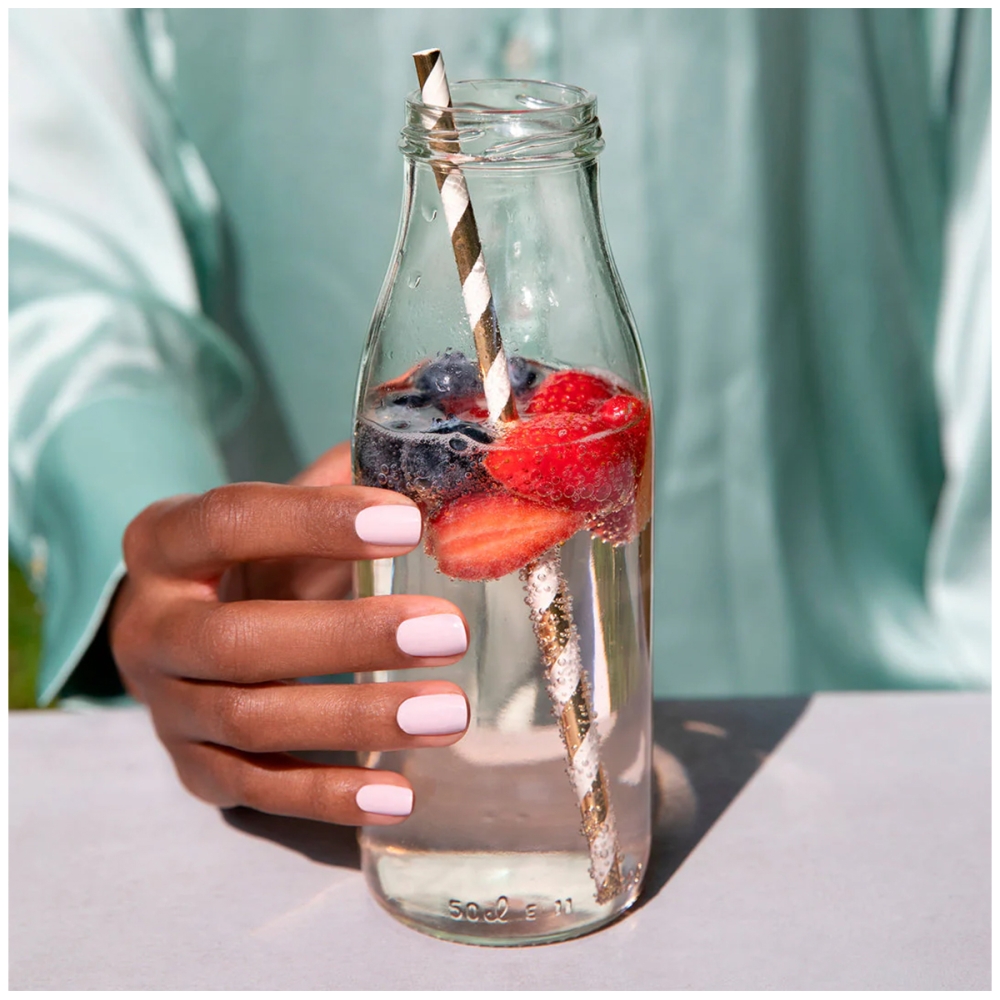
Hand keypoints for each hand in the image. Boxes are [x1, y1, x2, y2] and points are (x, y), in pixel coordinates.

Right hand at [109, 442, 469, 825]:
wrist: (188, 630)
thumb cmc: (258, 559)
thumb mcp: (285, 511)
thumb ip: (348, 479)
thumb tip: (449, 459)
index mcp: (164, 542)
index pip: (230, 522)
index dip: (316, 522)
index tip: (408, 523)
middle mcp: (149, 627)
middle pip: (237, 640)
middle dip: (348, 638)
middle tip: (447, 631)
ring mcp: (165, 706)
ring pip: (251, 722)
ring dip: (356, 719)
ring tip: (448, 712)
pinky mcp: (192, 768)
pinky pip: (257, 789)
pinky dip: (328, 795)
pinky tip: (399, 792)